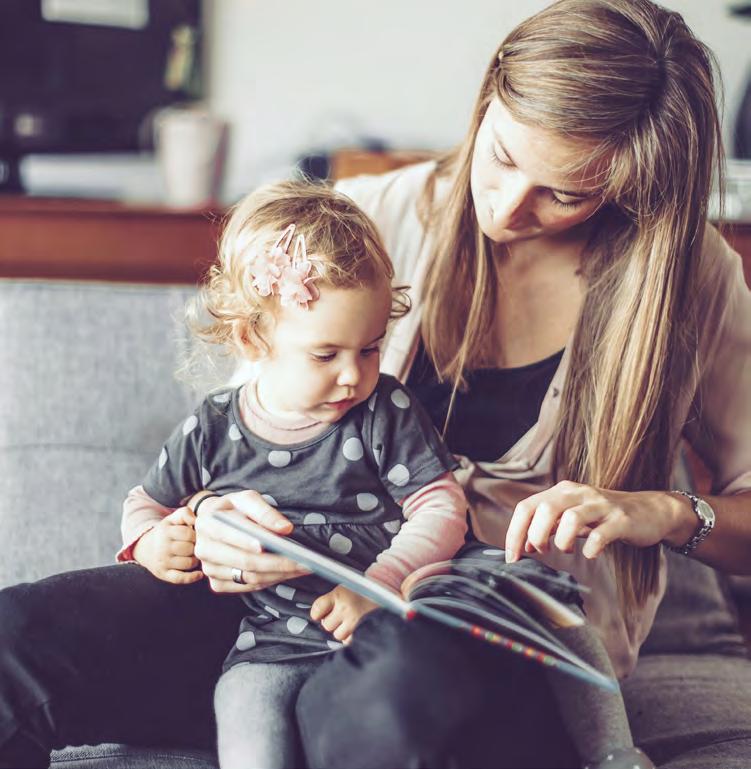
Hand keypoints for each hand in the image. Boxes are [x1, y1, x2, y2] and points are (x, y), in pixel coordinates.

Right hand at [133, 506, 202, 583]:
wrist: (146, 548)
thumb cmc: (166, 532)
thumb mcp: (172, 519)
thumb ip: (185, 513)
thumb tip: (196, 520)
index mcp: (165, 532)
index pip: (189, 534)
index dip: (196, 535)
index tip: (195, 536)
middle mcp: (162, 547)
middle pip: (190, 549)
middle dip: (196, 547)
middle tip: (194, 546)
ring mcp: (162, 562)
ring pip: (189, 563)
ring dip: (195, 560)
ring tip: (193, 555)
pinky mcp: (163, 574)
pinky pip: (180, 578)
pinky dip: (192, 577)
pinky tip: (199, 574)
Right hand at [193, 490, 310, 593]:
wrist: (216, 523)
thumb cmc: (234, 509)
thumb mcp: (247, 499)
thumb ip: (265, 512)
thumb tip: (285, 528)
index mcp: (207, 523)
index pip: (231, 535)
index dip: (252, 541)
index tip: (277, 544)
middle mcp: (204, 549)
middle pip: (244, 561)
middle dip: (277, 562)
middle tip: (304, 561)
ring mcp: (209, 569)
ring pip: (249, 577)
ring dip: (278, 574)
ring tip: (303, 568)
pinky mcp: (217, 584)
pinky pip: (247, 586)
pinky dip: (269, 581)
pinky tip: (287, 573)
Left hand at [310, 585, 378, 643]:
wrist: (389, 598)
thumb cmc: (365, 594)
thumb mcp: (348, 589)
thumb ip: (332, 600)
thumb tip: (316, 614)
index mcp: (340, 594)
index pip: (317, 608)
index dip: (317, 613)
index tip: (320, 613)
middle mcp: (346, 607)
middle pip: (326, 624)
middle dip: (333, 622)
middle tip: (343, 615)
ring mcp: (354, 621)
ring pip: (337, 635)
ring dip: (343, 631)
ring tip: (353, 621)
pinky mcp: (362, 632)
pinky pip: (348, 641)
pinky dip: (352, 637)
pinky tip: (358, 627)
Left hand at [504, 481, 683, 562]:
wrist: (650, 510)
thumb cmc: (605, 517)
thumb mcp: (572, 517)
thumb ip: (548, 527)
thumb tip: (524, 545)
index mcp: (562, 492)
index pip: (526, 507)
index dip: (514, 533)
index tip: (511, 558)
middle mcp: (579, 493)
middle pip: (545, 509)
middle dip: (535, 535)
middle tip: (542, 552)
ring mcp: (601, 505)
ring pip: (571, 517)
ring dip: (562, 540)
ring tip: (567, 551)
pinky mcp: (621, 520)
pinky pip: (601, 534)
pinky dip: (591, 547)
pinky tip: (590, 554)